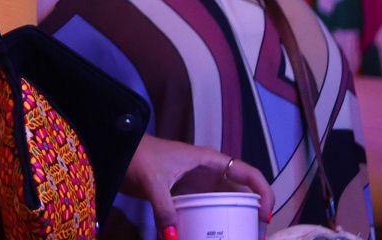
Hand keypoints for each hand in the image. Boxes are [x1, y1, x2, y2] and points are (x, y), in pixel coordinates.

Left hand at [121, 135, 272, 231]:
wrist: (117, 151)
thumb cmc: (137, 155)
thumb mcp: (153, 181)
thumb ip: (164, 209)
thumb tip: (173, 239)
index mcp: (209, 160)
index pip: (247, 173)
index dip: (263, 193)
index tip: (264, 217)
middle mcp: (208, 172)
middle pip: (240, 192)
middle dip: (252, 214)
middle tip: (256, 237)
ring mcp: (197, 185)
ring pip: (224, 204)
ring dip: (233, 221)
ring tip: (239, 238)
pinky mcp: (185, 196)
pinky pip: (205, 212)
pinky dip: (211, 225)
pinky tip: (210, 239)